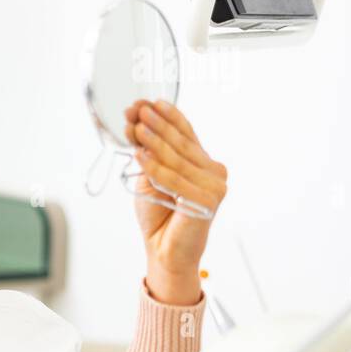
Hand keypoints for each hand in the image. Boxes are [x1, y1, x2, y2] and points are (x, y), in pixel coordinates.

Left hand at [125, 99, 227, 303]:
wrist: (164, 249)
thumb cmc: (158, 214)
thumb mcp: (149, 177)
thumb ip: (149, 153)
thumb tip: (135, 122)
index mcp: (203, 162)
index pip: (186, 133)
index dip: (167, 116)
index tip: (147, 102)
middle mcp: (214, 171)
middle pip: (180, 143)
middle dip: (156, 125)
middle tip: (137, 110)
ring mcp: (215, 185)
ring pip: (176, 159)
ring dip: (153, 142)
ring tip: (134, 128)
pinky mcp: (210, 200)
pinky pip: (175, 180)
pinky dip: (155, 168)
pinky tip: (140, 155)